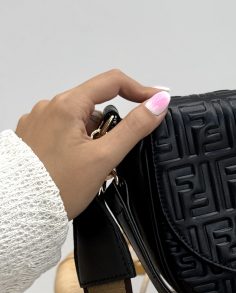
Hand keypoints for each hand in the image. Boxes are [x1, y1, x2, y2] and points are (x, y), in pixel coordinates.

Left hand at [15, 69, 170, 219]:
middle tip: (119, 153)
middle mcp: (49, 107)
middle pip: (96, 103)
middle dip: (114, 125)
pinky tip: (77, 166)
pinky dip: (77, 143)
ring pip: (80, 119)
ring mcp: (39, 121)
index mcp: (66, 105)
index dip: (140, 90)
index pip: (113, 82)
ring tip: (94, 167)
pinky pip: (64, 131)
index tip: (157, 101)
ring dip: (95, 136)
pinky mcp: (33, 137)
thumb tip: (158, 103)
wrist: (20, 210)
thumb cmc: (57, 186)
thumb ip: (135, 127)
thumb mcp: (105, 156)